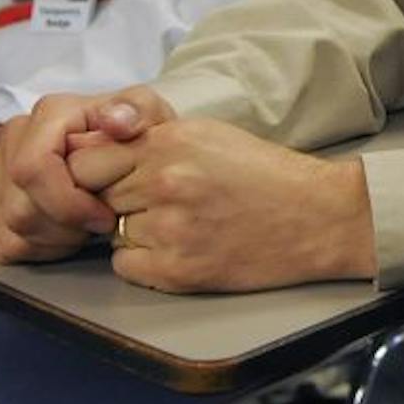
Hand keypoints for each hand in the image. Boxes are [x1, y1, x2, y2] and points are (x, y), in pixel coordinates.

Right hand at [0, 87, 173, 263]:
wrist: (126, 147)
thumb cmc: (136, 134)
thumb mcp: (149, 114)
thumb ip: (137, 110)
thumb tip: (116, 121)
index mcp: (48, 114)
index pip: (33, 169)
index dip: (68, 204)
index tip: (105, 218)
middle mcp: (14, 138)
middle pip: (20, 208)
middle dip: (66, 228)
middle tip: (101, 225)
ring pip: (11, 229)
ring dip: (56, 240)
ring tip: (88, 228)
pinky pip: (4, 244)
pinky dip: (40, 250)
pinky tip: (68, 235)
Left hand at [69, 118, 375, 293]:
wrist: (316, 216)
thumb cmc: (263, 173)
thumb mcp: (205, 134)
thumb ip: (150, 139)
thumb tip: (95, 147)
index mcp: (169, 141)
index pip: (87, 158)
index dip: (97, 168)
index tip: (115, 175)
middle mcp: (164, 181)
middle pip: (94, 194)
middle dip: (113, 198)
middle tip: (148, 201)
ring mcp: (170, 228)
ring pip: (111, 231)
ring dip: (133, 229)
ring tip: (176, 223)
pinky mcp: (178, 270)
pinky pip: (125, 265)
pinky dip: (143, 261)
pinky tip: (177, 248)